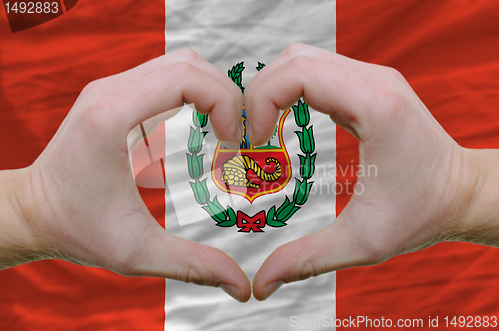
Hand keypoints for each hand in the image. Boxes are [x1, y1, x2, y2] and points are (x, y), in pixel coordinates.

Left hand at [1, 49, 250, 301]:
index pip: (186, 77)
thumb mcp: (137, 252)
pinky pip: (167, 76)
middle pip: (189, 64)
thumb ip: (193, 265)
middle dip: (226, 94)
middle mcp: (111, 90)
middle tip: (238, 136)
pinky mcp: (117, 95)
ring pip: (180, 64)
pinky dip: (196, 93)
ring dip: (213, 91)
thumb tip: (242, 285)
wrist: (33, 212)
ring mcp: (112, 88)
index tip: (233, 142)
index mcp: (113, 115)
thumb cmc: (77, 228)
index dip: (225, 103)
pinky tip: (206, 125)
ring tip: (227, 130)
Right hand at [245, 43, 489, 300]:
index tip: (253, 142)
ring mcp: (372, 76)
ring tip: (260, 130)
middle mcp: (374, 79)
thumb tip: (259, 286)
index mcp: (375, 106)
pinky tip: (281, 121)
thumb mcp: (362, 242)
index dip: (260, 101)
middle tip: (247, 137)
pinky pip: (316, 70)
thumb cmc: (421, 214)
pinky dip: (288, 89)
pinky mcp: (368, 83)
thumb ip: (306, 260)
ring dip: (270, 88)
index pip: (298, 73)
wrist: (462, 192)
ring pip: (301, 58)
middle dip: (257, 93)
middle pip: (293, 59)